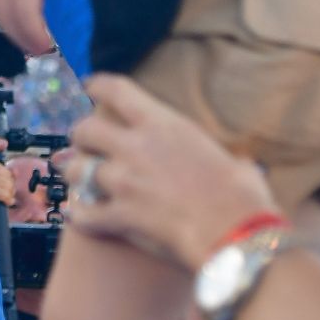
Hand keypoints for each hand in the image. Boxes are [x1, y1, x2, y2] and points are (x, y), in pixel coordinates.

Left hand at [0, 0, 81, 57]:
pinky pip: (27, 15)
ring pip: (13, 18)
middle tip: (30, 48)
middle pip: (0, 12)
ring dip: (26, 38)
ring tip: (41, 50)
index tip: (20, 32)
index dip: (7, 19)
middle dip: (14, 34)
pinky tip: (46, 42)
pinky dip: (34, 32)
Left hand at [63, 75, 277, 269]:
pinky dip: (78, 216)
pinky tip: (75, 216)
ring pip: (77, 170)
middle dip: (80, 137)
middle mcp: (136, 147)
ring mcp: (124, 182)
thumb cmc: (244, 199)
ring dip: (74, 174)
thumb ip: (224, 159)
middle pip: (85, 129)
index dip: (98, 85)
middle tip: (83, 144)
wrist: (237, 235)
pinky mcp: (121, 216)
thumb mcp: (234, 163)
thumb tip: (244, 165)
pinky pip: (84, 215)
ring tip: (75, 178)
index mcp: (163, 125)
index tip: (90, 86)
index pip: (117, 91)